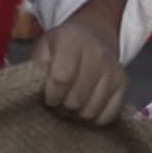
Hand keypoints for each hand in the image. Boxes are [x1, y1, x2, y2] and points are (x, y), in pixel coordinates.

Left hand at [36, 0, 128, 124]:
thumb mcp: (43, 48)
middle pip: (76, 100)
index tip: (48, 96)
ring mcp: (114, 71)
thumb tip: (27, 92)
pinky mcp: (124, 85)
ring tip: (71, 103)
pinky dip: (94, 118)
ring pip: (91, 111)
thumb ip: (35, 68)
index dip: (51, 95)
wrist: (94, 34)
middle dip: (62, 107)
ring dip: (77, 114)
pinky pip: (108, 116)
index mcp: (72, 41)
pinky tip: (86, 106)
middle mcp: (97, 54)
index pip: (61, 79)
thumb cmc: (62, 46)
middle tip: (59, 102)